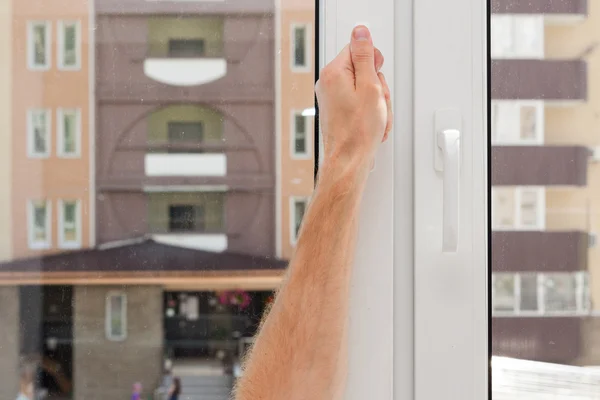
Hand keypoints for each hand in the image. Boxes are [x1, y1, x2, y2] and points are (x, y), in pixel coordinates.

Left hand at [315, 25, 391, 171]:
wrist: (348, 160)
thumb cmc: (358, 131)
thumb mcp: (369, 86)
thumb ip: (365, 56)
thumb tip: (361, 34)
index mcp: (333, 73)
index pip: (357, 49)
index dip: (373, 64)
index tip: (376, 80)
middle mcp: (328, 83)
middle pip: (362, 70)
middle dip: (376, 86)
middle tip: (377, 102)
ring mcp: (331, 98)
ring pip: (363, 88)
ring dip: (375, 102)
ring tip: (375, 117)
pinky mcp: (336, 111)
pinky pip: (358, 102)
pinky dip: (369, 112)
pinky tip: (371, 124)